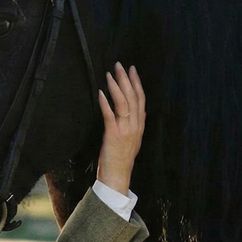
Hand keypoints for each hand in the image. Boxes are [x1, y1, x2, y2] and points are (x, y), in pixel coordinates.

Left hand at [97, 62, 145, 194]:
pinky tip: (101, 93)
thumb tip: (140, 111)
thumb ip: (137, 124)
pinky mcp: (113, 135)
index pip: (141, 99)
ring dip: (116, 87)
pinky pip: (110, 115)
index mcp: (140, 125)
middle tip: (119, 65)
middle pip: (132, 97)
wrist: (118, 175)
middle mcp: (135, 125)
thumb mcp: (134, 139)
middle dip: (126, 79)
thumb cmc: (122, 158)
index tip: (132, 69)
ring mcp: (125, 130)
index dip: (137, 83)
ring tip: (110, 74)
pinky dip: (105, 103)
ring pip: (123, 103)